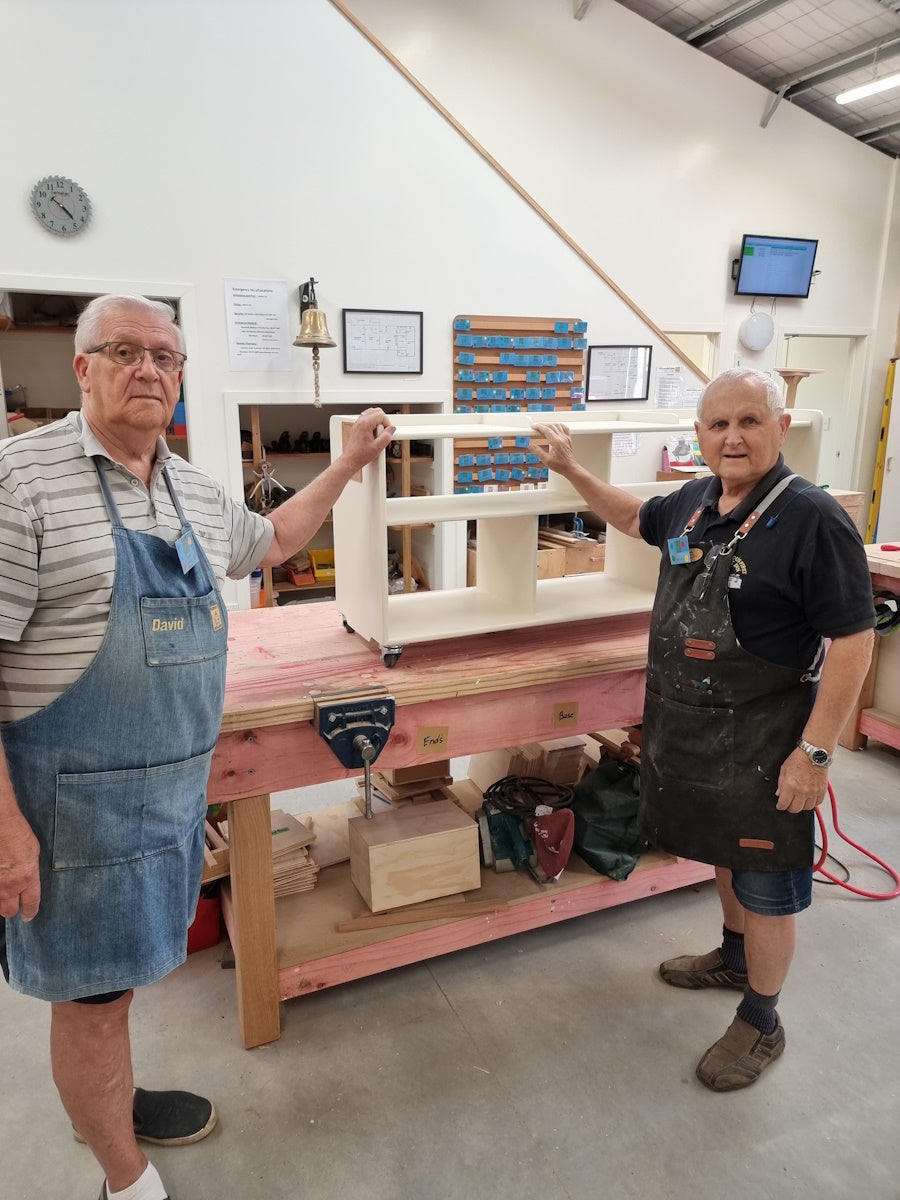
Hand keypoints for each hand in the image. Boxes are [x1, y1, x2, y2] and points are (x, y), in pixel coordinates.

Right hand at [0, 806, 40, 920]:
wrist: (1, 824)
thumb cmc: (18, 833)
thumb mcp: (34, 852)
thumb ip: (30, 870)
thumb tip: (28, 879)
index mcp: (28, 877)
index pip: (31, 903)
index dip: (30, 912)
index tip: (28, 916)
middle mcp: (9, 885)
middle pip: (8, 911)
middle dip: (11, 910)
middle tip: (12, 906)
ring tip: (3, 893)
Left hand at [341, 408, 395, 471]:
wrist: (351, 460)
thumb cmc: (360, 455)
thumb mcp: (378, 447)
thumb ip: (387, 436)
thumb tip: (392, 429)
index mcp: (365, 423)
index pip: (381, 415)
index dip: (387, 423)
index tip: (387, 432)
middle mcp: (360, 421)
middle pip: (376, 411)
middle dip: (383, 420)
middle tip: (384, 432)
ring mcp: (358, 424)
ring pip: (371, 414)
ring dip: (377, 422)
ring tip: (378, 433)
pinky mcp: (357, 427)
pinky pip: (367, 420)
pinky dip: (372, 424)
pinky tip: (373, 435)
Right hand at [530, 423, 575, 473]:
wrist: (570, 468)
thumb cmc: (560, 465)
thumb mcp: (546, 460)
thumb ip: (538, 452)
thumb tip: (531, 446)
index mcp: (556, 442)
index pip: (546, 430)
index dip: (538, 427)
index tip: (533, 426)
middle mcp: (562, 438)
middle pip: (551, 426)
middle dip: (543, 425)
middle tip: (536, 429)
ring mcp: (566, 438)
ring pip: (558, 425)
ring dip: (550, 425)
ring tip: (544, 429)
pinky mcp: (568, 439)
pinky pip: (565, 428)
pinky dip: (559, 426)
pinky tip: (555, 428)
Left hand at [774, 748, 827, 812]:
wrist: (813, 754)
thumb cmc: (799, 759)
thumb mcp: (784, 770)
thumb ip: (781, 784)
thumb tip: (779, 794)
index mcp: (790, 786)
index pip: (783, 804)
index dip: (780, 806)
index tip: (780, 805)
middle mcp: (802, 791)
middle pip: (795, 809)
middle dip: (790, 807)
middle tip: (789, 804)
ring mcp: (813, 792)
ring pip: (807, 808)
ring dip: (802, 806)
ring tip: (799, 801)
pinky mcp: (821, 791)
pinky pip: (817, 803)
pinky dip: (813, 803)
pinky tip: (809, 798)